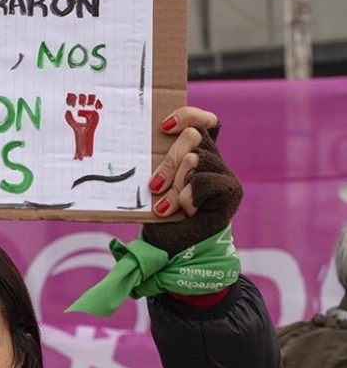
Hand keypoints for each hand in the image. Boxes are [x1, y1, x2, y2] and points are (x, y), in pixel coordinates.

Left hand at [141, 107, 242, 256]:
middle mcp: (212, 159)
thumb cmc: (159, 217)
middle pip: (194, 136)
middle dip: (169, 161)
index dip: (188, 116)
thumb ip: (158, 165)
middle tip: (155, 185)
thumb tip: (138, 144)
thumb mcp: (155, 186)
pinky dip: (188, 196)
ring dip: (175, 184)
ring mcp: (223, 174)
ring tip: (164, 206)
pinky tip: (182, 210)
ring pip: (196, 159)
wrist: (173, 251)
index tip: (164, 126)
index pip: (203, 121)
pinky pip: (205, 181)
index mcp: (195, 153)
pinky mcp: (230, 192)